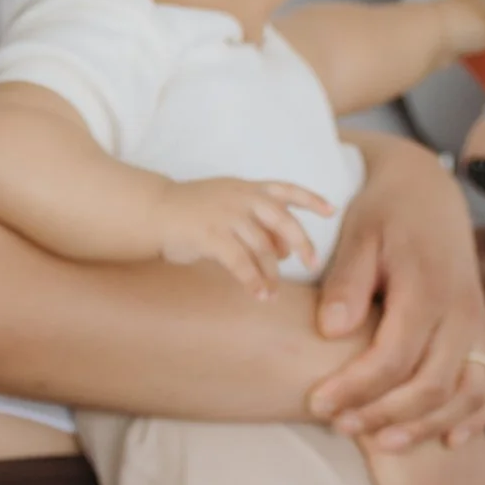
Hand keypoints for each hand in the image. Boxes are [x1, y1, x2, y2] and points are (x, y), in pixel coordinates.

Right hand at [156, 175, 331, 295]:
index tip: (331, 210)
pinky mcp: (210, 235)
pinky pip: (241, 263)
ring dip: (271, 274)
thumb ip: (258, 221)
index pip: (286, 188)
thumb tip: (286, 250)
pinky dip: (253, 281)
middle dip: (301, 243)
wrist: (152, 210)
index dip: (310, 198)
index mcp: (246, 188)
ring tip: (271, 293)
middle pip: (283, 220)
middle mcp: (240, 198)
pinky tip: (259, 295)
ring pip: (263, 247)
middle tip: (311, 264)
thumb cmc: (192, 213)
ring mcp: (225, 215)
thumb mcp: (228, 205)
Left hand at [310, 135, 484, 446]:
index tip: (318, 402)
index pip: (393, 357)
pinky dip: (472, 422)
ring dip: (424, 427)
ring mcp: (478, 329)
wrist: (427, 194)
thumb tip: (331, 331)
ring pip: (463, 397)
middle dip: (382, 415)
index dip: (355, 388)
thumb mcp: (357, 234)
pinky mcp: (484, 339)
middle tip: (338, 425)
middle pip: (430, 386)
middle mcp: (461, 313)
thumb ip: (346, 283)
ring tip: (380, 443)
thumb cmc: (383, 214)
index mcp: (427, 287)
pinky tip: (445, 443)